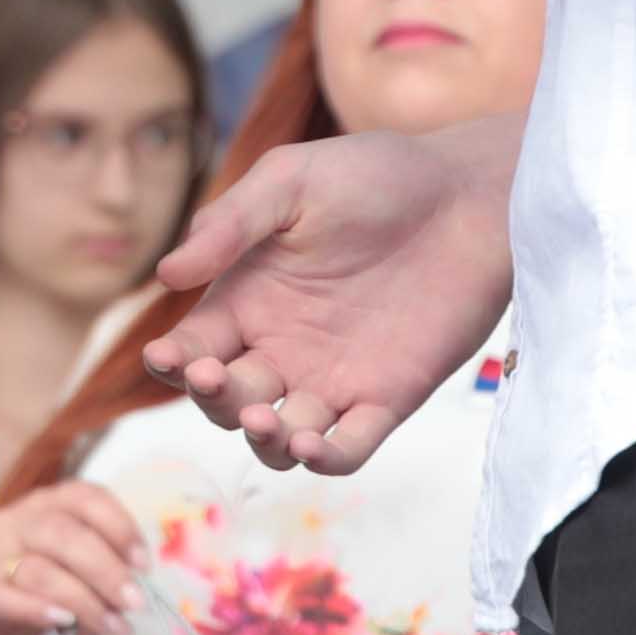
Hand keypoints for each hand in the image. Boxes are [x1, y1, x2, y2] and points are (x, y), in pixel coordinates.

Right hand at [0, 482, 147, 634]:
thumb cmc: (49, 597)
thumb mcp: (83, 575)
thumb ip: (106, 569)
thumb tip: (137, 586)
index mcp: (49, 504)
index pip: (86, 498)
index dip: (119, 527)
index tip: (144, 565)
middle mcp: (18, 520)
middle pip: (64, 533)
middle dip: (106, 570)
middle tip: (135, 602)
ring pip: (41, 570)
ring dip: (85, 601)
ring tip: (115, 627)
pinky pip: (10, 598)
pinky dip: (40, 610)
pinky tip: (66, 623)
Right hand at [137, 121, 517, 474]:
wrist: (470, 194)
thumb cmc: (376, 175)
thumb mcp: (291, 182)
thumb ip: (231, 224)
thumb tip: (165, 275)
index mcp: (247, 299)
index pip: (193, 349)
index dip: (173, 362)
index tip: (167, 358)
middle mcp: (281, 348)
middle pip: (226, 402)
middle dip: (215, 400)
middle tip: (219, 378)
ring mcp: (332, 379)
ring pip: (277, 439)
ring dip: (263, 442)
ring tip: (269, 421)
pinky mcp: (386, 399)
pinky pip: (347, 448)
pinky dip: (324, 458)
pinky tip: (311, 446)